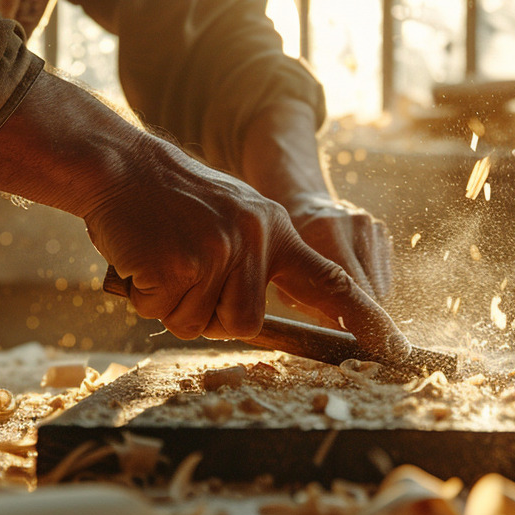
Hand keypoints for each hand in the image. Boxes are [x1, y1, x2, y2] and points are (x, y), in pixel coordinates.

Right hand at [0, 73, 406, 359]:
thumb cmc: (171, 203)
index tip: (394, 348)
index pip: (332, 281)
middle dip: (208, 312)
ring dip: (174, 305)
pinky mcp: (182, 264)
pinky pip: (165, 313)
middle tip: (182, 272)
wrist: (121, 166)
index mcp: (277, 229)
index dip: (365, 318)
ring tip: (162, 260)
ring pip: (203, 324)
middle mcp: (257, 238)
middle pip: (246, 324)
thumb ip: (257, 264)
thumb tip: (261, 324)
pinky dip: (146, 296)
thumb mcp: (233, 219)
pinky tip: (142, 259)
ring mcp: (221, 250)